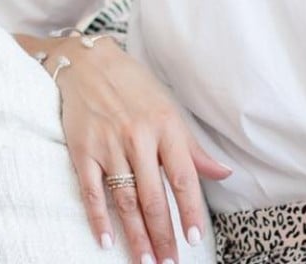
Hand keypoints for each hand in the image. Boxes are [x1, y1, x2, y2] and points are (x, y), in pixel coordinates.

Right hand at [43, 35, 231, 262]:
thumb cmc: (136, 87)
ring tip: (144, 261)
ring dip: (135, 234)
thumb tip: (223, 173)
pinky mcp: (82, 150)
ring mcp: (109, 144)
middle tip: (169, 262)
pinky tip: (106, 241)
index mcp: (166, 126)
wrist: (90, 61)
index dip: (189, 210)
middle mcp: (139, 137)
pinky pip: (92, 190)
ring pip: (124, 199)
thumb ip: (193, 148)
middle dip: (163, 234)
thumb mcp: (169, 109)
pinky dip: (98, 218)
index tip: (194, 239)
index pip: (182, 177)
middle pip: (153, 196)